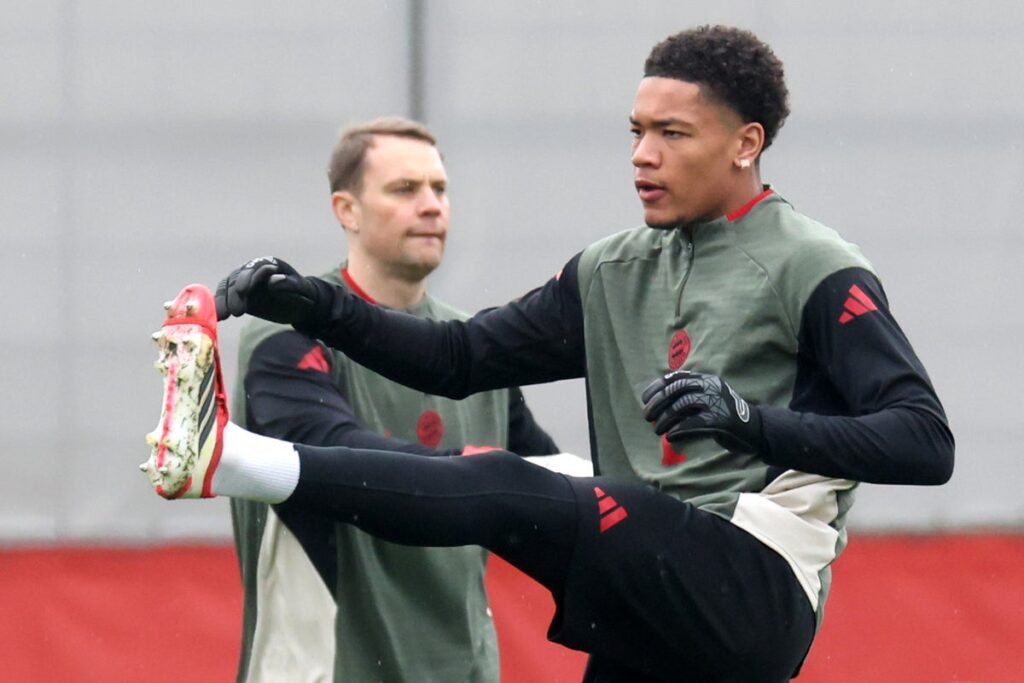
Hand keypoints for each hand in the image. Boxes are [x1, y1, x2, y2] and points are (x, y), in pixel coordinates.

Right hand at [215, 256, 318, 323]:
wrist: (299, 305)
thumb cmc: (303, 295)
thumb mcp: (301, 290)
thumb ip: (288, 284)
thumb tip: (273, 279)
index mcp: (269, 264)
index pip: (254, 267)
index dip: (247, 277)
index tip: (244, 290)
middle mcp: (252, 271)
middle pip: (237, 278)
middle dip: (234, 294)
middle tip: (237, 311)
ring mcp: (243, 283)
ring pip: (227, 288)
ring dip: (223, 301)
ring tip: (223, 316)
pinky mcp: (238, 297)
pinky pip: (225, 299)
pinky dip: (219, 307)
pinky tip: (216, 317)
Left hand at [641, 370, 762, 453]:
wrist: (755, 429)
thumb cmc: (725, 417)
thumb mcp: (707, 402)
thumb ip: (687, 399)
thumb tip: (657, 405)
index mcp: (707, 380)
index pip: (677, 377)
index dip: (658, 386)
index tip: (645, 398)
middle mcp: (711, 387)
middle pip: (677, 389)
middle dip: (658, 403)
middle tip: (647, 417)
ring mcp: (717, 402)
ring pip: (682, 405)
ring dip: (665, 419)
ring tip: (657, 430)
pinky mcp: (721, 420)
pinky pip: (693, 423)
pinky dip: (678, 430)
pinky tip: (670, 437)